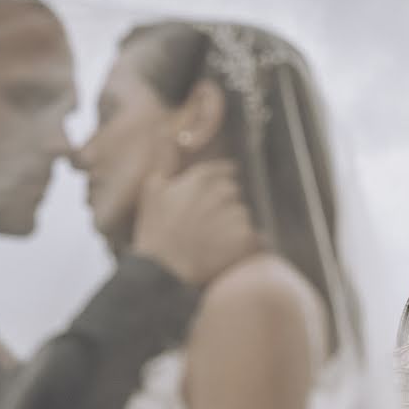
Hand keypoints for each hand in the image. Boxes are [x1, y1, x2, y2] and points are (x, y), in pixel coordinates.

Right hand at [133, 159, 258, 285]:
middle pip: (235, 193)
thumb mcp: (152, 192)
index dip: (222, 182)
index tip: (217, 195)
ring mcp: (236, 214)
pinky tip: (224, 254)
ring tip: (211, 244)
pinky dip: (245, 245)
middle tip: (207, 228)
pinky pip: (255, 237)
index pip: (226, 171)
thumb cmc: (155, 235)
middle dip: (225, 207)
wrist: (163, 272)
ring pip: (243, 215)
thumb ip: (167, 163)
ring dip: (233, 227)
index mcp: (200, 179)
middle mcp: (221, 193)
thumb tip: (168, 135)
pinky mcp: (247, 237)